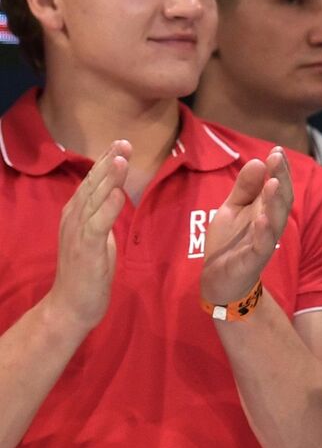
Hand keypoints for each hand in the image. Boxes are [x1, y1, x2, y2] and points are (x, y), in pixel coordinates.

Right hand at [44, 140, 129, 332]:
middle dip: (108, 162)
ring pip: (94, 199)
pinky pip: (98, 224)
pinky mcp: (86, 249)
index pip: (92, 183)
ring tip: (121, 158)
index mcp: (76, 214)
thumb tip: (115, 197)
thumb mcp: (98, 238)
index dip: (105, 163)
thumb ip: (103, 216)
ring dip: (109, 178)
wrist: (71, 305)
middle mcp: (74, 218)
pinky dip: (109, 208)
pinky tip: (120, 194)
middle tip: (124, 141)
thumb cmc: (88, 272)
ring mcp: (78, 232)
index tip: (120, 144)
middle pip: (92, 185)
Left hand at [200, 147, 293, 305]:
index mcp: (265, 210)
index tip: (277, 149)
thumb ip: (244, 188)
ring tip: (274, 182)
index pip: (278, 187)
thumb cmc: (229, 243)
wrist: (219, 279)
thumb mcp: (232, 209)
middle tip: (277, 157)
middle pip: (281, 200)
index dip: (279, 169)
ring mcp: (262, 243)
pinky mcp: (252, 260)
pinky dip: (263, 232)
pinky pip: (262, 246)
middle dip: (281, 178)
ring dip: (276, 202)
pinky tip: (261, 217)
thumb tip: (257, 161)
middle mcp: (269, 225)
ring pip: (275, 221)